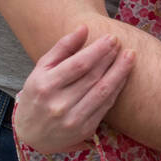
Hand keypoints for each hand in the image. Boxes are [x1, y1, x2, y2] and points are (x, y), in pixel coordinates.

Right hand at [12, 24, 134, 154]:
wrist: (31, 133)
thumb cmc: (37, 94)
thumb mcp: (41, 69)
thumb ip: (62, 47)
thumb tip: (84, 27)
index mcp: (45, 86)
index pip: (78, 65)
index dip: (98, 50)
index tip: (110, 38)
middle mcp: (59, 104)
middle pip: (93, 77)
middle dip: (110, 58)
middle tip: (121, 43)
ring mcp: (72, 119)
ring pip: (102, 92)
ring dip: (119, 72)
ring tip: (129, 57)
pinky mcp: (84, 129)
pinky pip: (105, 106)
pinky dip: (116, 89)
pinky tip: (123, 76)